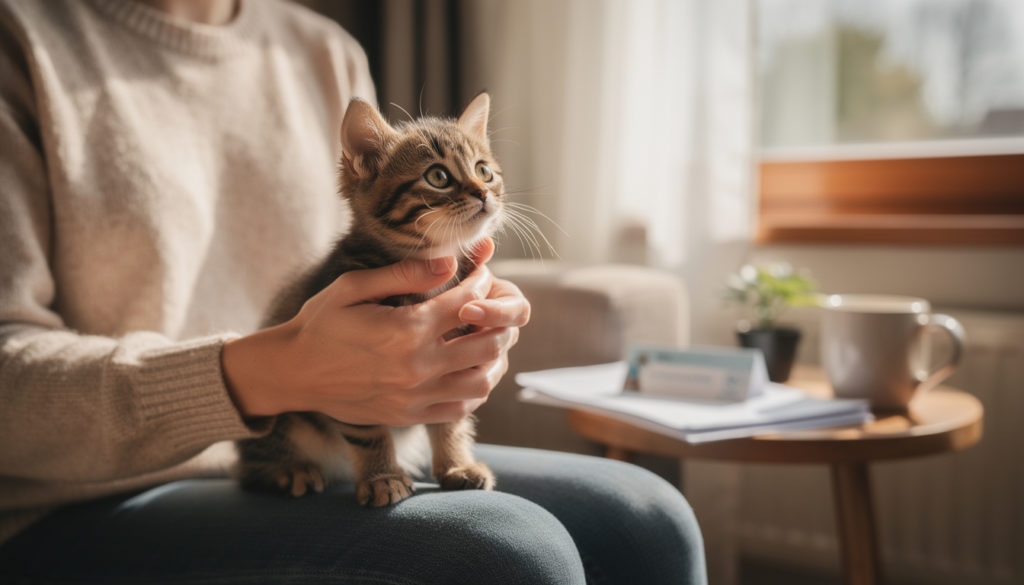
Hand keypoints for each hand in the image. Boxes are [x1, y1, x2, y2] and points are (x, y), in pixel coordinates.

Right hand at [222, 248, 525, 425]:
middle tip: (493, 307)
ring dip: (493, 359)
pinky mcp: (410, 415)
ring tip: (487, 340)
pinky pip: (460, 408)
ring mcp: (416, 396)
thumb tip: (449, 261)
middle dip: (498, 320)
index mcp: (407, 329)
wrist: (292, 373)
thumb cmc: (321, 323)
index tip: (480, 273)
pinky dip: (474, 389)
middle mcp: (418, 365)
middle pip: (487, 343)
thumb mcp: (354, 287)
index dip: (480, 282)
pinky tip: (467, 371)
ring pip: (482, 381)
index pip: (467, 301)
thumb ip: (405, 274)